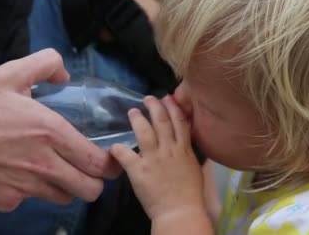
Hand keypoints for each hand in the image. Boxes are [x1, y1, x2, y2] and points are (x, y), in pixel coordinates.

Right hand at [0, 49, 119, 211]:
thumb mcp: (8, 72)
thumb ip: (45, 65)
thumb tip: (64, 75)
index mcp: (49, 132)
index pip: (97, 163)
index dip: (111, 164)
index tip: (111, 160)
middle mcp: (41, 165)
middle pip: (88, 190)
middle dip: (93, 180)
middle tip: (85, 167)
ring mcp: (21, 188)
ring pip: (61, 198)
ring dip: (63, 185)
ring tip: (49, 165)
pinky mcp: (2, 202)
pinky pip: (28, 200)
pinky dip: (28, 189)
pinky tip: (12, 170)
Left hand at [110, 96, 204, 220]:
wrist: (180, 211)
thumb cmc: (191, 194)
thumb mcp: (194, 168)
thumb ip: (188, 155)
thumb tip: (185, 146)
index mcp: (184, 149)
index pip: (179, 122)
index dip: (173, 107)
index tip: (167, 98)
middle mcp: (169, 149)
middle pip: (162, 121)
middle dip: (154, 106)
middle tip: (147, 98)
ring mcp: (153, 158)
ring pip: (144, 131)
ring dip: (137, 119)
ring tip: (132, 112)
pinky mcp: (139, 170)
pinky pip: (125, 155)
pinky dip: (118, 149)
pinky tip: (114, 146)